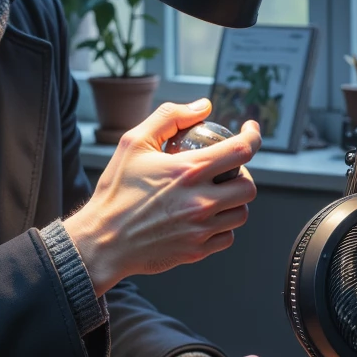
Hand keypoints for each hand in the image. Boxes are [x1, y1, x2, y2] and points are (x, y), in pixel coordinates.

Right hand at [63, 99, 259, 294]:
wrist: (102, 241)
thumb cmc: (116, 191)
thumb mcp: (133, 143)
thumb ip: (170, 117)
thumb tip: (203, 106)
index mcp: (188, 171)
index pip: (242, 150)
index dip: (253, 136)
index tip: (250, 131)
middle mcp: (201, 201)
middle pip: (249, 186)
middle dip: (242, 175)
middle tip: (225, 172)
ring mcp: (201, 229)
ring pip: (241, 214)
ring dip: (233, 202)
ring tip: (215, 195)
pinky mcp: (196, 251)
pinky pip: (226, 237)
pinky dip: (221, 226)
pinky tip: (203, 218)